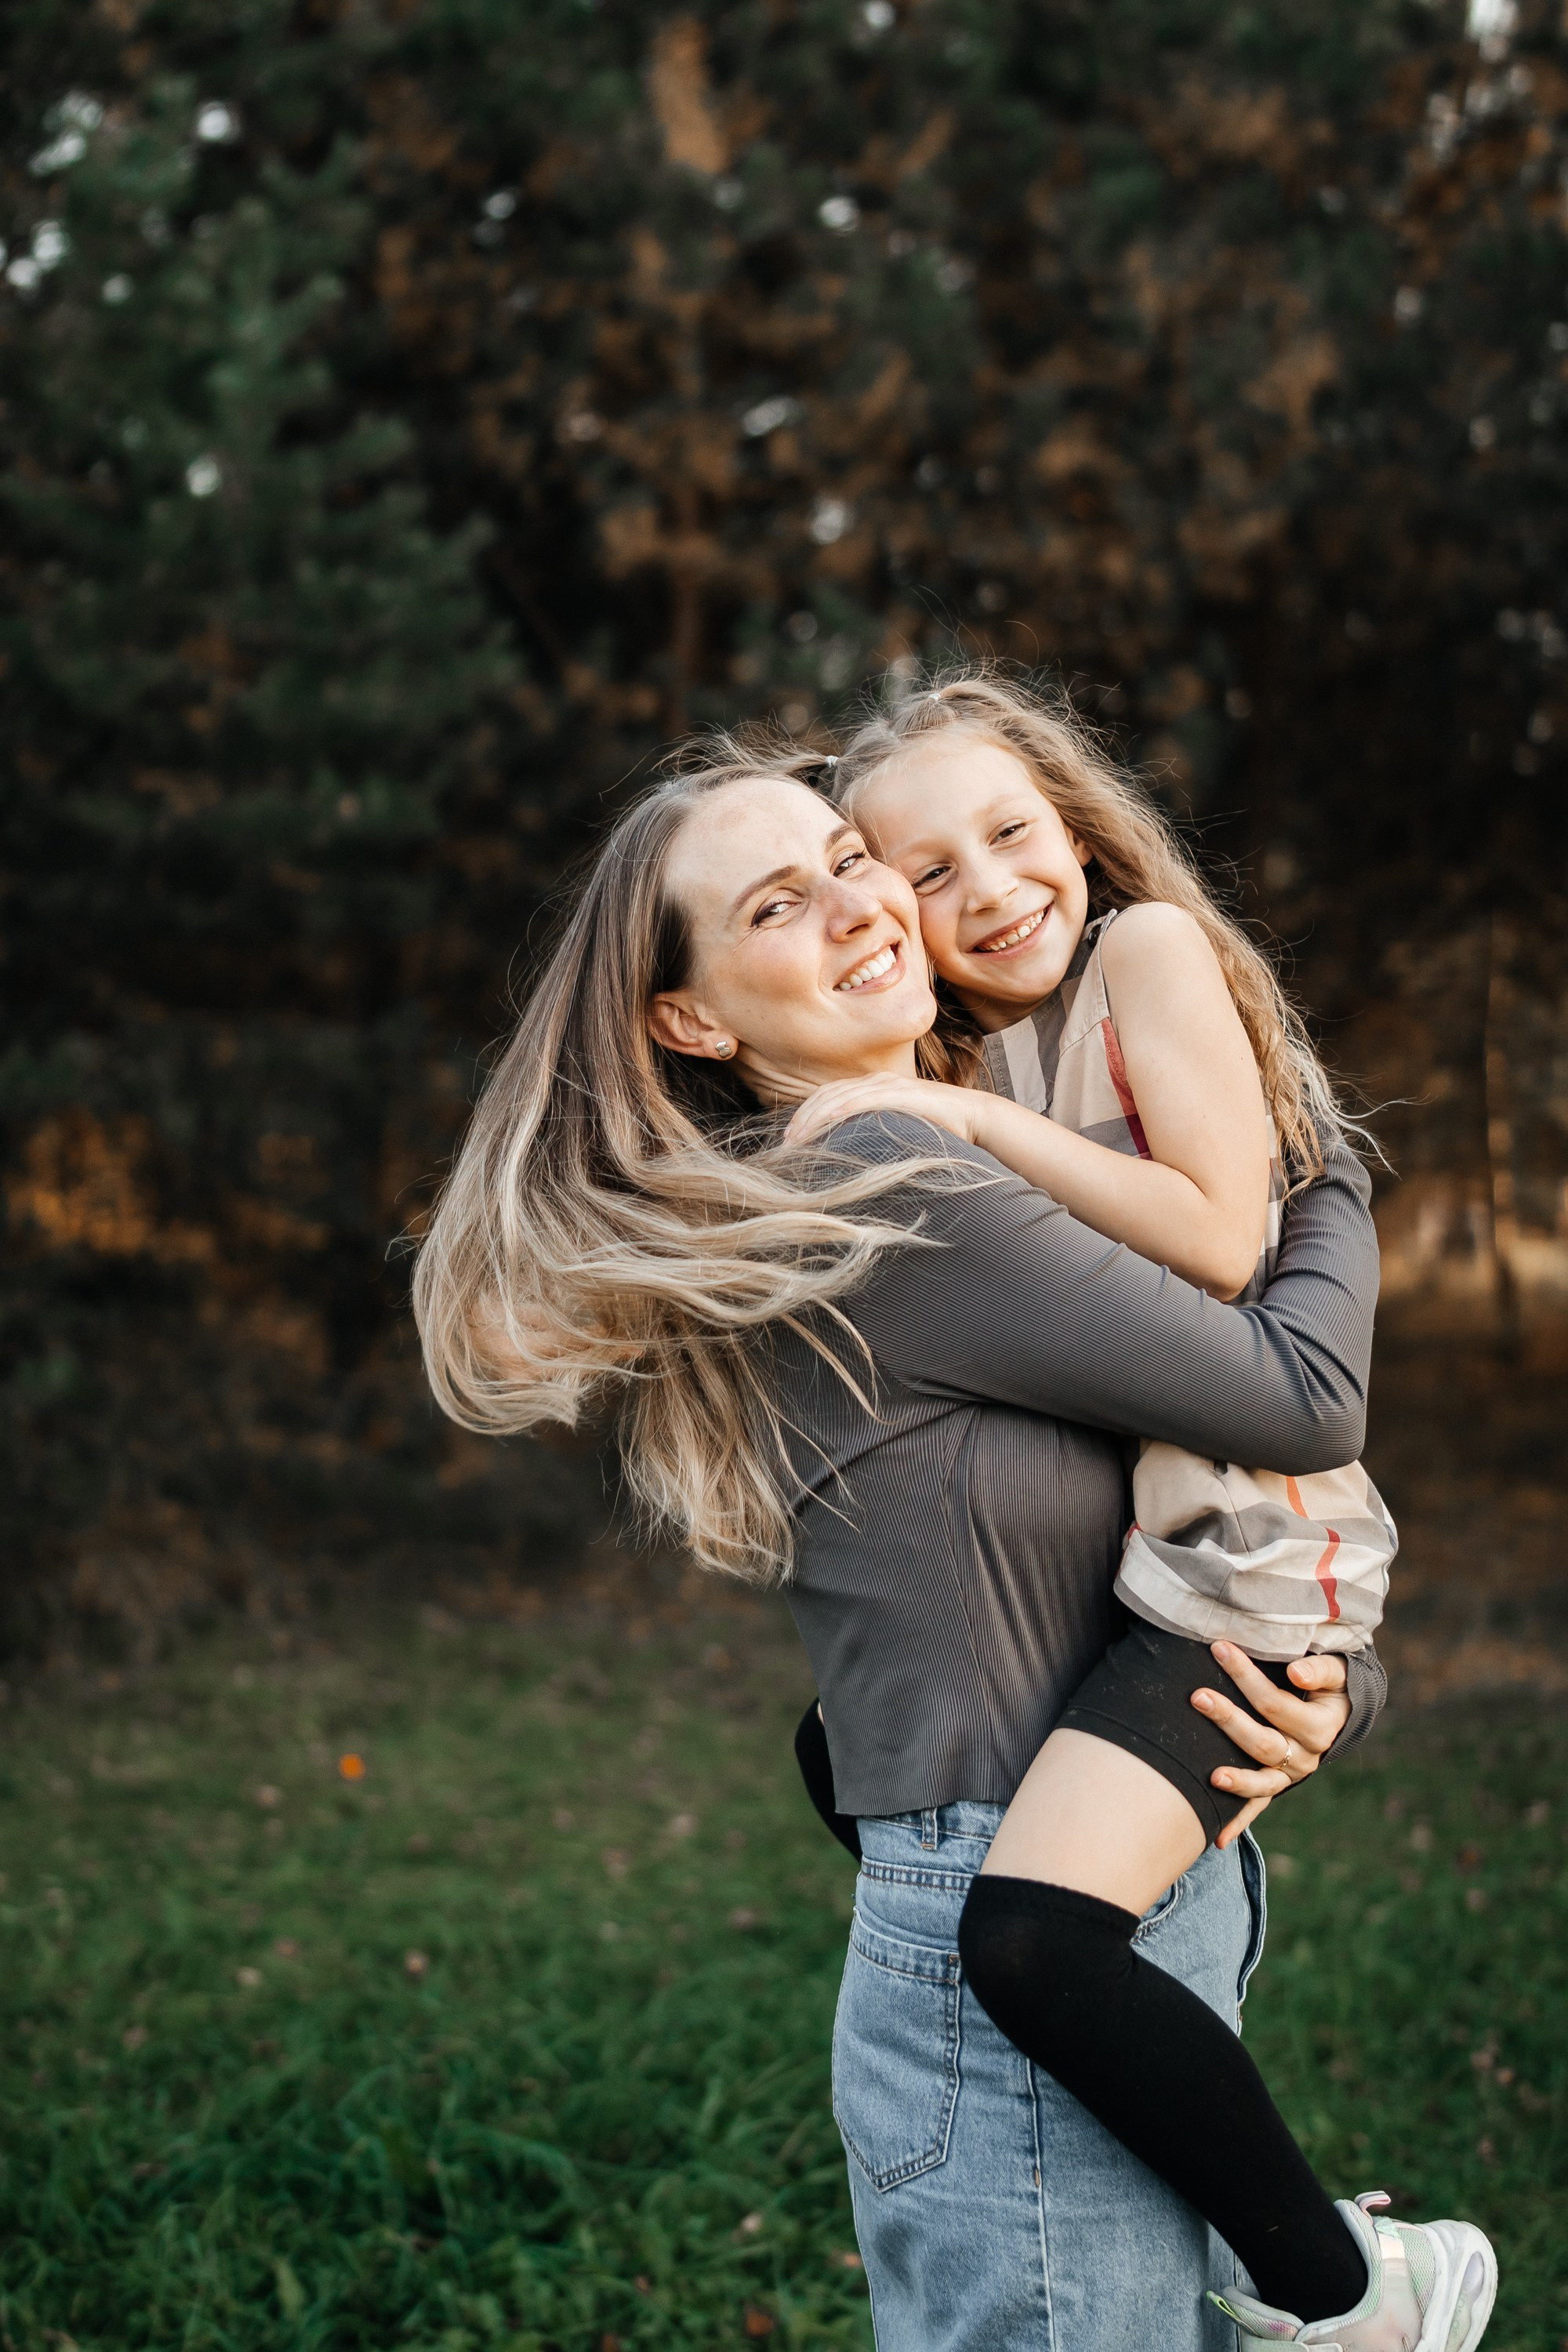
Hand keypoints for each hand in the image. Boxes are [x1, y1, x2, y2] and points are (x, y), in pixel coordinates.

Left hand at [782, 1073, 983, 1153]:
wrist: (974, 1117)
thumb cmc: (936, 1130)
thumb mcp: (895, 1132)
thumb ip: (872, 1136)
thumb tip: (848, 1160)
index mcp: (869, 1088)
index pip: (825, 1098)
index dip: (803, 1116)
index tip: (788, 1140)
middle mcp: (873, 1081)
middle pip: (824, 1095)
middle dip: (801, 1119)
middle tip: (784, 1144)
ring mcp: (886, 1084)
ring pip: (836, 1096)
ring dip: (813, 1118)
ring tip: (796, 1139)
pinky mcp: (899, 1092)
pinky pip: (862, 1098)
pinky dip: (841, 1108)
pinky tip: (827, 1121)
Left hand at [1190, 1644, 1351, 1852]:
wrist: (1337, 1709)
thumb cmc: (1329, 1682)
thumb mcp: (1337, 1671)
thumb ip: (1321, 1670)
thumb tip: (1296, 1673)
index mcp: (1321, 1727)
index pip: (1276, 1704)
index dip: (1246, 1676)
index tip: (1219, 1649)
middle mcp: (1306, 1757)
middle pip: (1263, 1742)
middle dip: (1229, 1719)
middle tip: (1198, 1696)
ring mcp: (1290, 1776)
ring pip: (1262, 1782)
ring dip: (1235, 1779)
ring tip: (1211, 1775)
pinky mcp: (1276, 1785)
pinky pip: (1257, 1807)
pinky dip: (1238, 1822)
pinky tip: (1218, 1840)